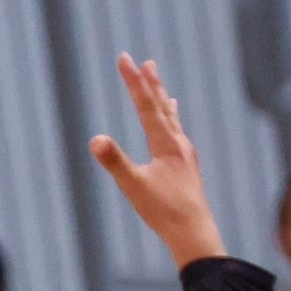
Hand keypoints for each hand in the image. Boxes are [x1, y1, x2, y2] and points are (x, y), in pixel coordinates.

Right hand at [90, 54, 226, 268]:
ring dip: (163, 101)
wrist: (194, 231)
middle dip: (150, 84)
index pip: (145, 105)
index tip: (124, 59)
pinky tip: (174, 129)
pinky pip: (177, 136)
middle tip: (144, 62)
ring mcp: (185, 155)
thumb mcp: (133, 186)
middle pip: (162, 107)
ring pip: (172, 120)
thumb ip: (115, 161)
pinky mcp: (186, 167)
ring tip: (161, 86)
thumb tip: (95, 139)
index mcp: (166, 143)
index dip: (133, 81)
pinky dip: (172, 124)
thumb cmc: (164, 210)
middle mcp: (178, 143)